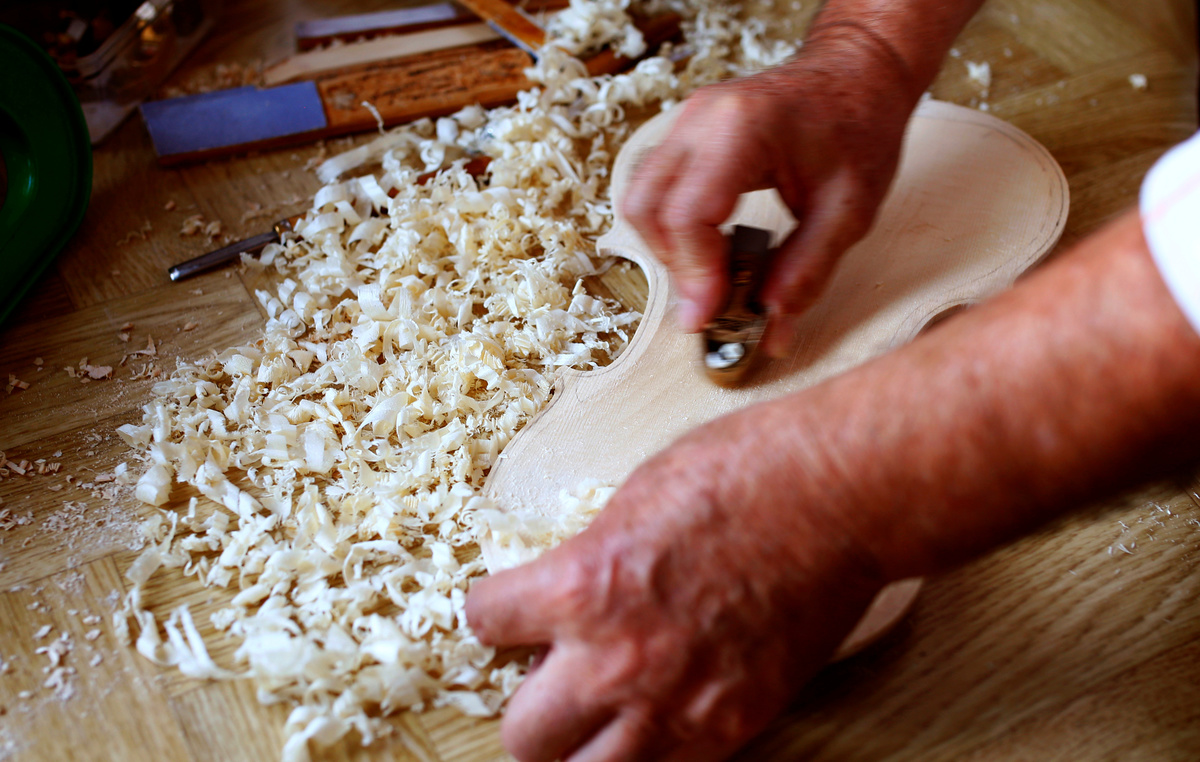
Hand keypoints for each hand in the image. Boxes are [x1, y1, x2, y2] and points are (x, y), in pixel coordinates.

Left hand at [465, 402, 884, 761]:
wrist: (836, 495)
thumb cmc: (745, 473)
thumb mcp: (632, 498)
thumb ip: (589, 559)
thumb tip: (569, 586)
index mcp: (583, 587)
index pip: (486, 623)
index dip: (492, 612)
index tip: (505, 611)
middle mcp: (620, 661)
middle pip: (524, 736)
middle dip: (527, 705)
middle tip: (546, 679)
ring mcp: (680, 705)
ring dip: (582, 747)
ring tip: (596, 715)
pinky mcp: (734, 723)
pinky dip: (652, 751)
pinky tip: (658, 716)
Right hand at [620, 41, 915, 353]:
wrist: (857, 72)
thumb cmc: (858, 129)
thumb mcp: (849, 211)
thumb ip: (808, 271)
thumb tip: (770, 328)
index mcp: (742, 128)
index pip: (688, 215)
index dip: (694, 274)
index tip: (709, 316)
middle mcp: (700, 119)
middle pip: (647, 209)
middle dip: (676, 265)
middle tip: (716, 298)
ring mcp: (685, 121)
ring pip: (641, 200)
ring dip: (669, 249)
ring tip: (716, 272)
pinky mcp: (684, 133)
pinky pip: (654, 189)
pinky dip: (672, 229)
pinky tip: (712, 246)